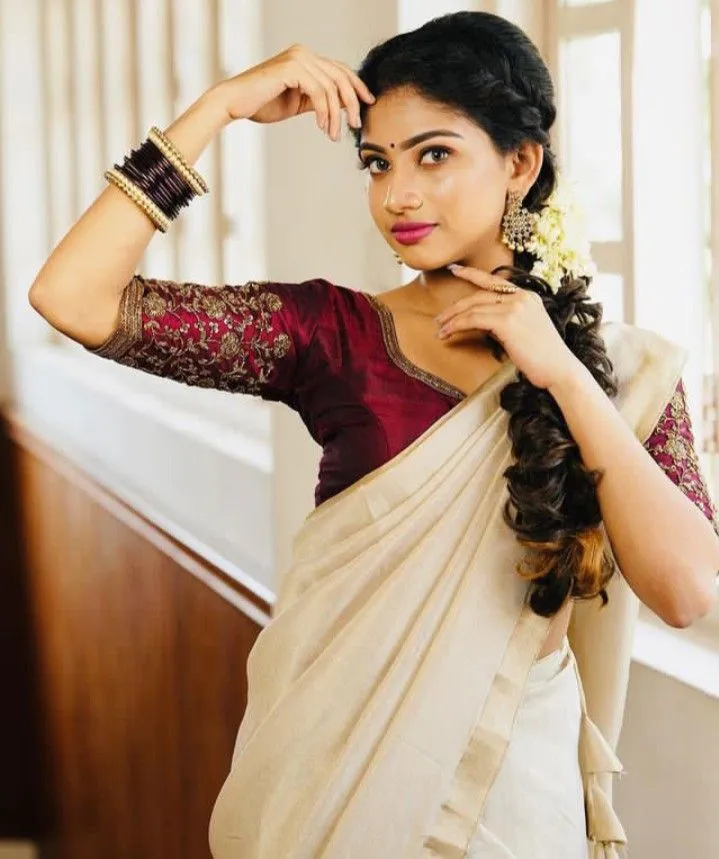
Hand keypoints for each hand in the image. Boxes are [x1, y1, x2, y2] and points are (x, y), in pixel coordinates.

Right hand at [218, 44, 374, 139]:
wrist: (235, 103)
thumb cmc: (262, 103)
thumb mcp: (297, 102)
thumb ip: (318, 99)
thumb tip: (340, 106)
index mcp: (306, 58)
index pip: (339, 70)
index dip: (357, 86)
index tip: (368, 104)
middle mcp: (304, 53)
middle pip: (340, 76)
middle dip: (352, 103)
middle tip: (355, 125)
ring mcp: (298, 58)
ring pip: (331, 87)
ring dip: (335, 115)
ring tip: (333, 134)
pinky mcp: (291, 68)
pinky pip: (318, 92)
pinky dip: (324, 112)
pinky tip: (322, 126)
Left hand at [434, 264, 582, 390]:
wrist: (560, 370)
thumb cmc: (544, 358)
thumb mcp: (526, 331)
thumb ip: (507, 321)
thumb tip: (483, 323)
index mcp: (528, 296)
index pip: (494, 281)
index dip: (472, 274)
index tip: (455, 270)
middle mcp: (521, 297)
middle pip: (479, 295)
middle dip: (456, 307)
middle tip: (440, 318)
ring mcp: (514, 307)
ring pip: (473, 307)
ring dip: (452, 319)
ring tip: (440, 330)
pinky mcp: (507, 321)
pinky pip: (473, 319)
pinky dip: (457, 325)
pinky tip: (448, 333)